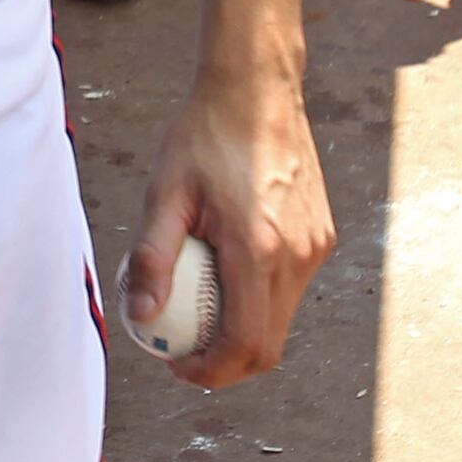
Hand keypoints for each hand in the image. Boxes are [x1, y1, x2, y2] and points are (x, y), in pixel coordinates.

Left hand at [123, 68, 330, 390]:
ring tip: (197, 310)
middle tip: (183, 350)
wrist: (257, 91)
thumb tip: (141, 316)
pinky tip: (223, 274)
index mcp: (259, 249)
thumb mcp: (164, 194)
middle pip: (268, 344)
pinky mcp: (320, 235)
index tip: (177, 365)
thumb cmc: (205, 136)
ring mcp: (315, 246)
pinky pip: (290, 287)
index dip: (211, 371)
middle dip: (226, 362)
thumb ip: (151, 259)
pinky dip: (258, 299)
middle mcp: (297, 255)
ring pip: (282, 318)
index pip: (244, 344)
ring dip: (242, 331)